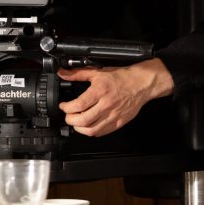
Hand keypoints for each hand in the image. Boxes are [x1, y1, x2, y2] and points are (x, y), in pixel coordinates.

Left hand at [57, 57, 173, 137]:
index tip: (63, 106)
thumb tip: (63, 73)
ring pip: (91, 130)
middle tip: (68, 116)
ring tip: (76, 122)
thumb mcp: (97, 72)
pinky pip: (102, 132)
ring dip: (79, 128)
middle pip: (83, 120)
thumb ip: (78, 73)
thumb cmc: (121, 77)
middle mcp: (106, 105)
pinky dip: (92, 131)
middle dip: (70, 120)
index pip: (78, 105)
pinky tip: (88, 125)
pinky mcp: (118, 123)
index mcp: (100, 91)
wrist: (141, 84)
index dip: (67, 108)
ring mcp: (113, 116)